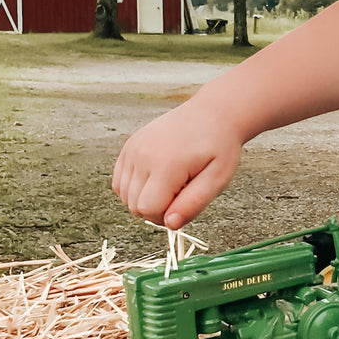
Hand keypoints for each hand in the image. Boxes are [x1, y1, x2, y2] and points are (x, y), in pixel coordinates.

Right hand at [112, 94, 243, 228]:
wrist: (213, 113)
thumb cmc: (219, 147)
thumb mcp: (217, 178)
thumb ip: (193, 204)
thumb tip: (170, 224)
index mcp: (166, 164)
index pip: (148, 210)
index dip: (166, 216)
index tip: (185, 201)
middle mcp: (142, 154)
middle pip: (134, 206)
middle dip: (157, 208)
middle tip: (182, 189)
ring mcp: (132, 148)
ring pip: (124, 195)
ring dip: (145, 198)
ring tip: (172, 181)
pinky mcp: (129, 145)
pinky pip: (119, 181)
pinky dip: (135, 187)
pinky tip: (158, 178)